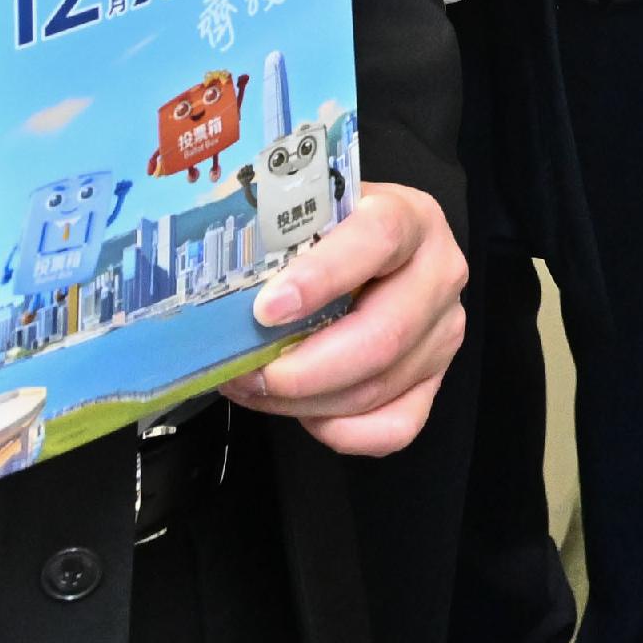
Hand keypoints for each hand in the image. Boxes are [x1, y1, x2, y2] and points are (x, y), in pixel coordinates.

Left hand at [223, 179, 465, 455]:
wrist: (360, 249)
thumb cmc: (320, 232)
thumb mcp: (297, 211)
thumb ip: (264, 228)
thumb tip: (200, 263)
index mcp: (408, 216)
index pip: (378, 239)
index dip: (323, 276)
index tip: (266, 310)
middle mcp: (438, 273)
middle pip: (384, 334)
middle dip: (303, 368)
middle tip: (245, 373)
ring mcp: (442, 331)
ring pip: (378, 387)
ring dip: (304, 401)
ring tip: (253, 386)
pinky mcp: (434, 380)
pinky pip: (393, 427)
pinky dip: (341, 431)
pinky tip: (306, 411)